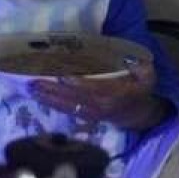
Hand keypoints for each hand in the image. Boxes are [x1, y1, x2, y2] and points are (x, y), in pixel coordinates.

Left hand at [29, 56, 167, 131]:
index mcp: (116, 93)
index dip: (80, 84)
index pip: (96, 89)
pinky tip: (37, 97)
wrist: (136, 113)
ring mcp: (91, 113)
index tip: (64, 77)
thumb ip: (141, 67)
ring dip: (48, 98)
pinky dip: (51, 104)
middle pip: (75, 98)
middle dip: (55, 91)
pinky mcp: (84, 116)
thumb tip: (133, 61)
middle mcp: (100, 105)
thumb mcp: (147, 75)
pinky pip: (66, 111)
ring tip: (32, 89)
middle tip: (36, 82)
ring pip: (67, 106)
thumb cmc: (139, 88)